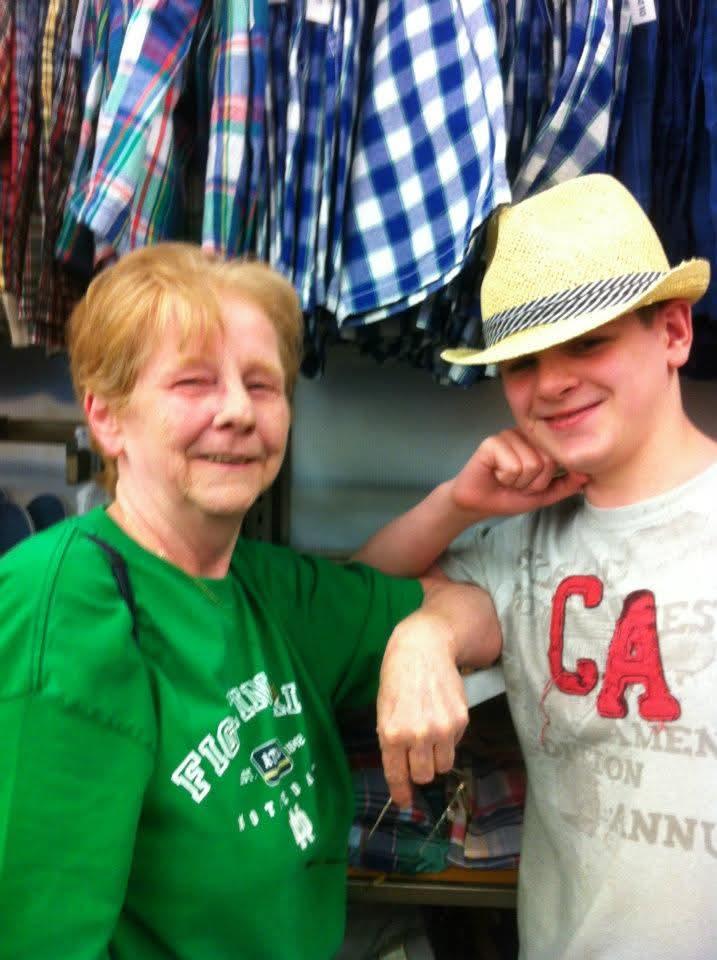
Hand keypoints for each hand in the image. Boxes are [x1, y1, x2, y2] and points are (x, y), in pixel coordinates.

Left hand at [377, 611, 468, 808]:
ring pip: (443, 766)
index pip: (398, 775)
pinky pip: (455, 744)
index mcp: (391, 733)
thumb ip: (391, 740)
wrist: (423, 648)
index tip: (405, 802)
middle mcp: (416, 735)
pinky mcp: (461, 720)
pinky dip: (449, 738)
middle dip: (420, 770)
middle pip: (424, 776)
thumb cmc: (397, 677)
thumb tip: (400, 769)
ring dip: (436, 758)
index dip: (401, 792)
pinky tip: (441, 716)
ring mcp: (441, 728)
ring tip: (430, 737)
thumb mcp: (384, 709)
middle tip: (416, 756)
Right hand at [451, 428, 588, 517]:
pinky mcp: (490, 443)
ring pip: (529, 464)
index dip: (543, 480)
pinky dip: (504, 478)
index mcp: (536, 443)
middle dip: (530, 483)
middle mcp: (523, 435)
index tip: (528, 484)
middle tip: (515, 483)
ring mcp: (506, 436)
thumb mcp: (543, 494)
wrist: (478, 504)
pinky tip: (494, 474)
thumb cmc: (508, 496)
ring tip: (504, 479)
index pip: (556, 460)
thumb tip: (587, 476)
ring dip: (516, 482)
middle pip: (545, 462)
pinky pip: (512, 465)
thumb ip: (566, 485)